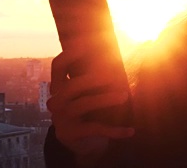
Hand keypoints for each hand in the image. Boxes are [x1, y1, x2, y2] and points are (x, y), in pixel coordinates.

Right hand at [47, 48, 134, 164]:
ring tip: (125, 96)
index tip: (87, 44)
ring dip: (106, 99)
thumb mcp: (91, 91)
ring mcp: (61, 118)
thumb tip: (115, 51)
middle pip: (72, 85)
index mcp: (59, 87)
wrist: (82, 143)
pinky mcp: (70, 134)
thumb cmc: (90, 111)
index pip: (58, 65)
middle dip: (93, 78)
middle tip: (113, 75)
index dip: (71, 54)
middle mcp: (56, 101)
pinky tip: (131, 131)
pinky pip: (95, 128)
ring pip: (83, 104)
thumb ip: (97, 74)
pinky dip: (115, 130)